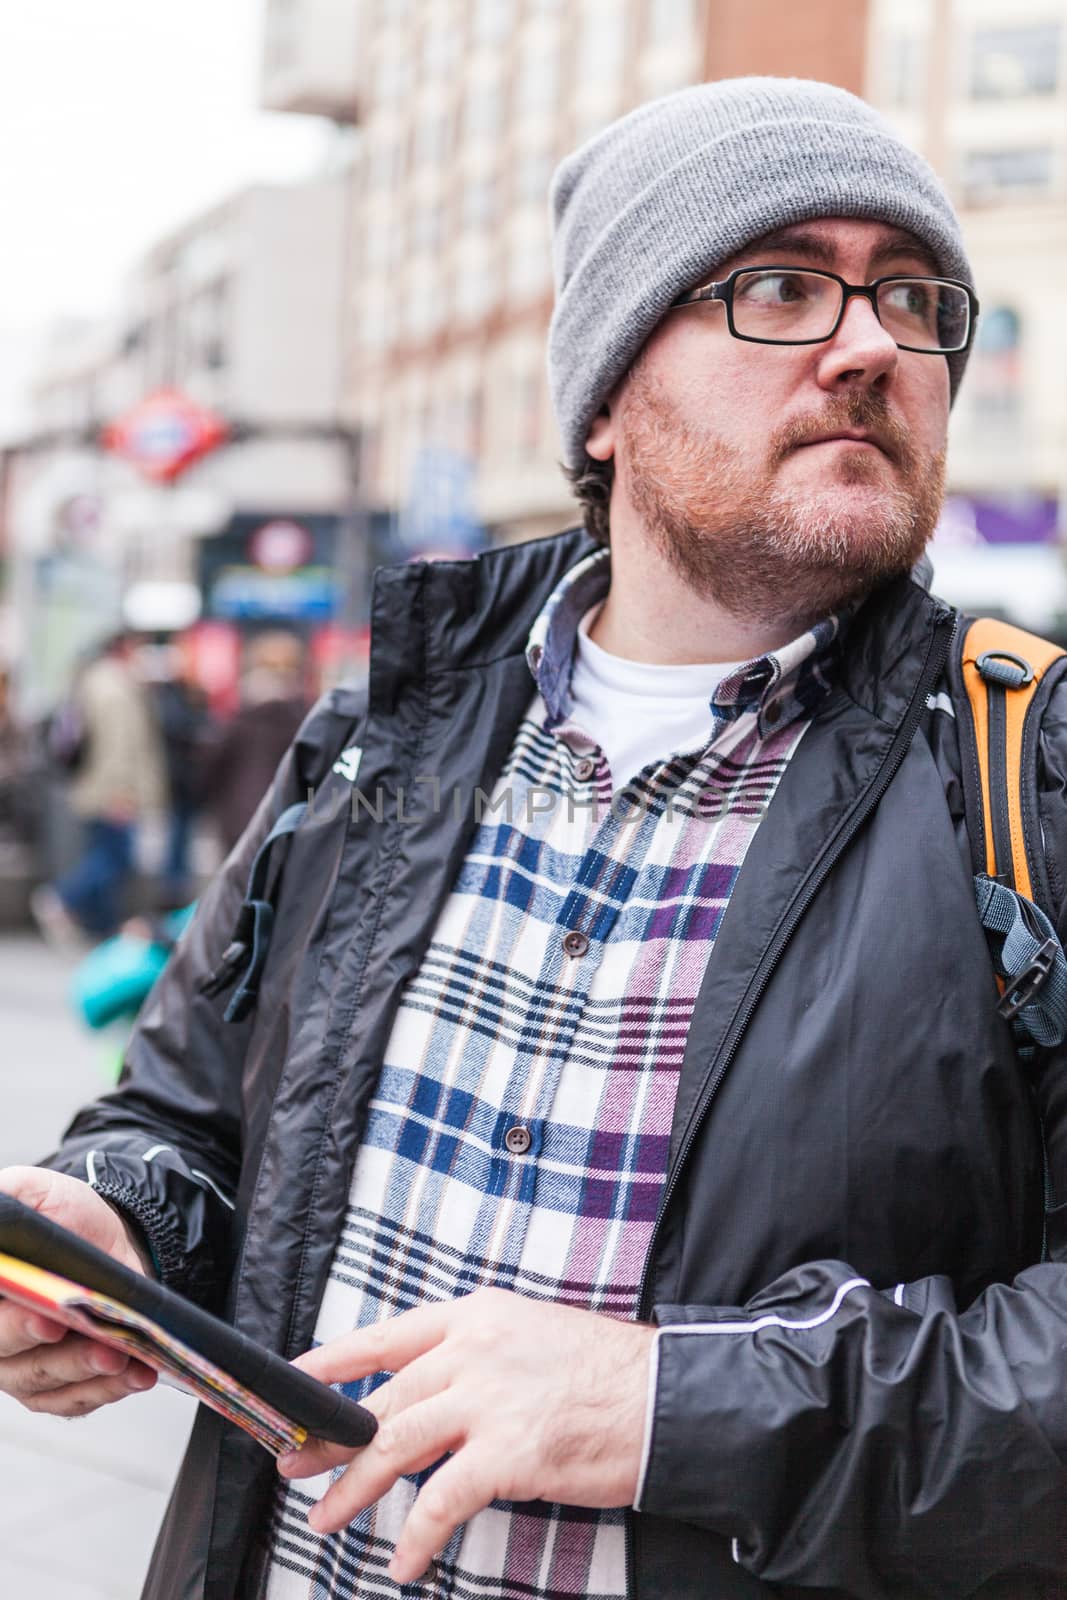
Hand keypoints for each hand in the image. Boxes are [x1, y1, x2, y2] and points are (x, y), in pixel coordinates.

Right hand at [0, 1166, 156, 1415]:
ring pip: (43, 1382)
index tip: (38, 1313)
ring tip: (116, 1355)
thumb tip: (0, 1214)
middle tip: (66, 1329)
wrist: (109, 1241)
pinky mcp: (59, 1388)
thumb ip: (7, 1198)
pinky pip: (78, 1399)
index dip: (9, 1321)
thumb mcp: (29, 1191)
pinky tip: (136, 1373)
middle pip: (5, 1352)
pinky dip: (109, 1389)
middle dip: (39, 1344)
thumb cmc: (62, 1217)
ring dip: (82, 1371)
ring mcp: (22, 1369)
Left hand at [278, 1287, 653, 1584]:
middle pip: (384, 1397)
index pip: (388, 1335)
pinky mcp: (509, 1454)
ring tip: (326, 1516)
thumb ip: (474, 1360)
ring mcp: (489, 1401)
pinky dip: (417, 1536)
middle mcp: (475, 1351)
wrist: (665, 1396)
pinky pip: (442, 1501)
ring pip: (396, 1444)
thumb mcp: (530, 1337)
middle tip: (295, 1461)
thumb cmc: (606, 1372)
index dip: (336, 1360)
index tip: (296, 1379)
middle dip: (332, 1436)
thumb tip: (425, 1399)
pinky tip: (405, 1561)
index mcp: (478, 1316)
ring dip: (354, 1486)